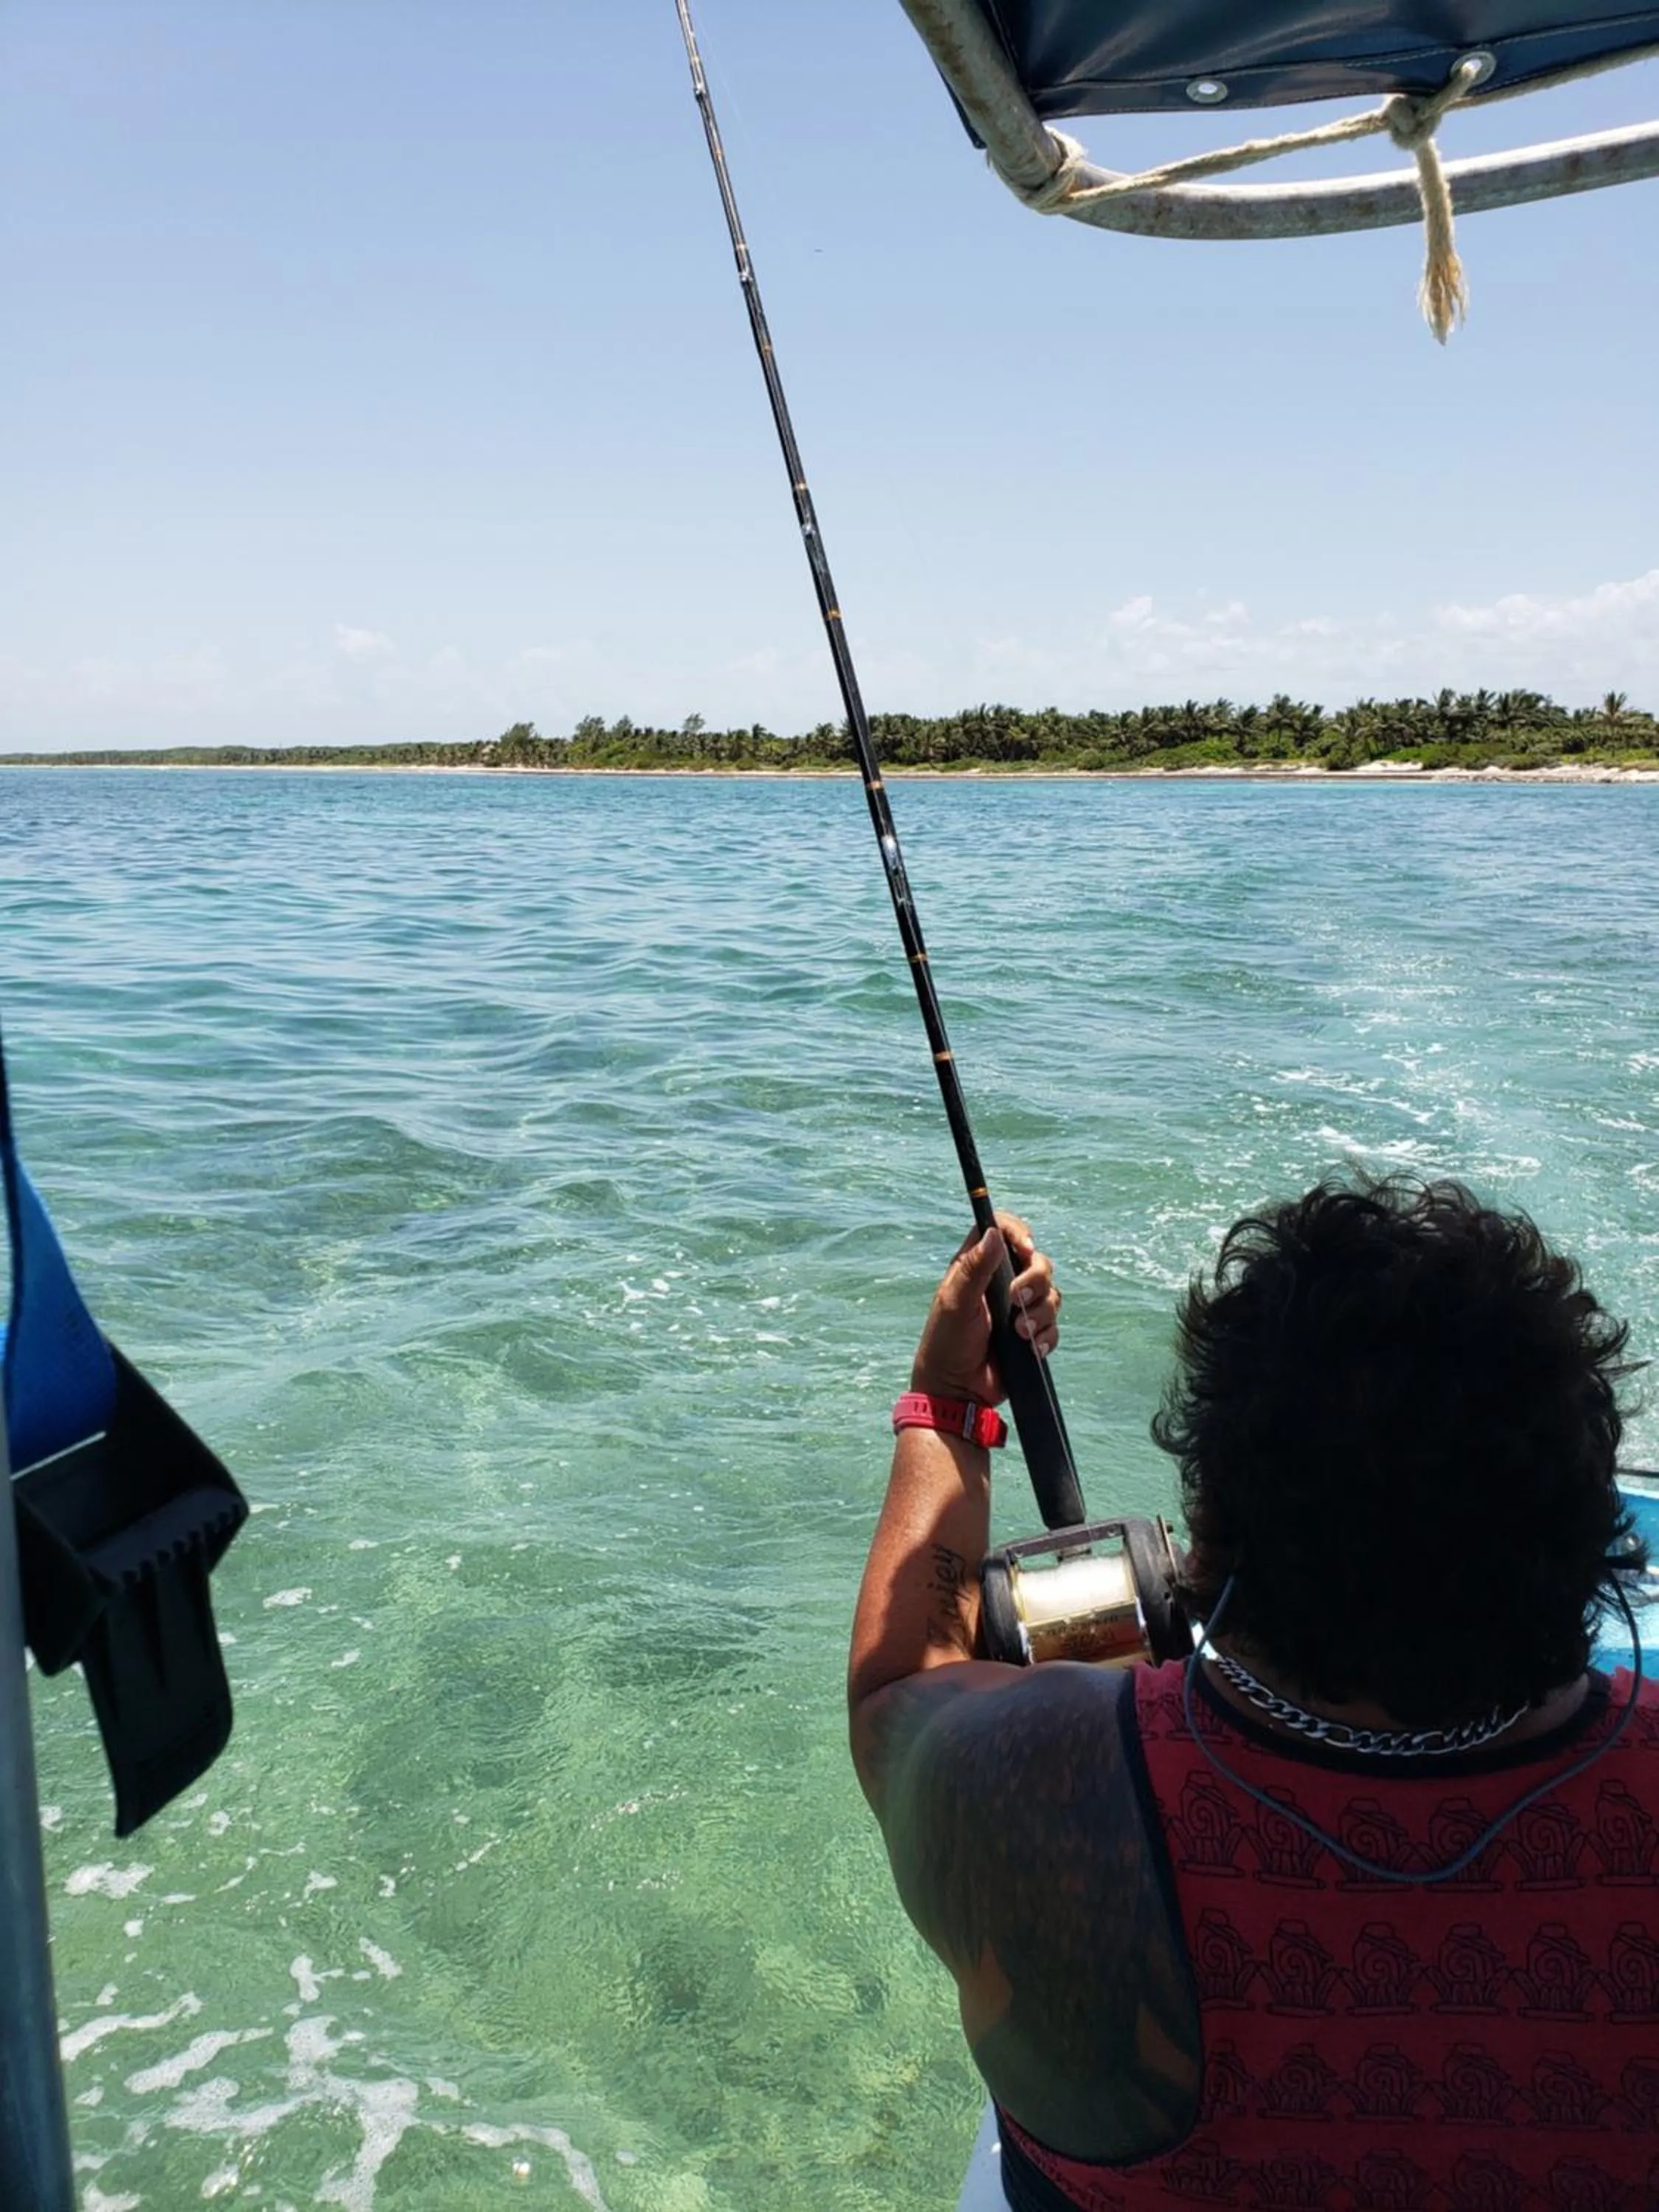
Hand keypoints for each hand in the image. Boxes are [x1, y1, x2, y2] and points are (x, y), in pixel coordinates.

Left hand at [909, 1211, 1059, 1407]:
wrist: (958, 1389)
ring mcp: (1018, 1307)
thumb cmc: (946, 1342)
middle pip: (1037, 1260)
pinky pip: (1053, 1324)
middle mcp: (1001, 1281)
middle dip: (1035, 1280)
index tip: (1026, 1247)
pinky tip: (1031, 1348)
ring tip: (1019, 1333)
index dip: (1018, 1232)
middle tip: (1017, 1300)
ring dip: (1040, 1313)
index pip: (1003, 1230)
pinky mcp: (1031, 1332)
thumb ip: (975, 1268)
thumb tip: (994, 1233)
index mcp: (977, 1266)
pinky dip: (1046, 1335)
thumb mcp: (956, 1303)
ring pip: (1051, 1293)